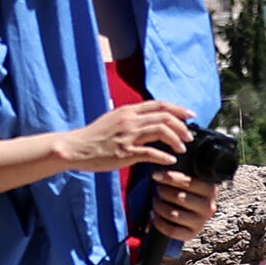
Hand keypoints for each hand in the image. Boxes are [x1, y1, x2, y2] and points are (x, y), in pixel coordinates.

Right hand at [61, 100, 191, 171]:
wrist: (75, 148)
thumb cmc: (93, 136)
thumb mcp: (113, 119)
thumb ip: (130, 117)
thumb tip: (146, 118)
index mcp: (128, 111)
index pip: (159, 104)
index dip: (178, 108)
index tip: (190, 115)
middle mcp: (130, 120)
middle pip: (164, 116)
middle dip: (182, 126)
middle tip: (189, 137)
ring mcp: (128, 136)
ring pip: (161, 130)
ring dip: (176, 139)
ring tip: (182, 148)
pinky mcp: (125, 152)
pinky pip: (150, 152)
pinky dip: (163, 156)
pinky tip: (170, 160)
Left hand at [148, 169, 220, 241]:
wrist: (187, 216)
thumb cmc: (184, 192)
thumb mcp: (187, 181)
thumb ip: (182, 173)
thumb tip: (167, 157)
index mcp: (210, 190)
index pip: (188, 182)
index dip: (170, 178)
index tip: (156, 175)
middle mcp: (209, 207)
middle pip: (179, 197)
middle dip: (163, 192)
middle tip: (158, 190)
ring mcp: (200, 223)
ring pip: (173, 213)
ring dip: (159, 206)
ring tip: (156, 201)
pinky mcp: (190, 235)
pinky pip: (170, 230)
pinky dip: (158, 221)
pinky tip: (155, 215)